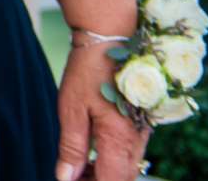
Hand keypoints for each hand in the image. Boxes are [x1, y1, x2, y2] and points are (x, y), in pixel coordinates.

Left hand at [56, 39, 148, 180]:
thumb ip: (72, 147)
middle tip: (71, 175)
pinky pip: (128, 155)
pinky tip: (91, 153)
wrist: (111, 41)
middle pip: (121, 179)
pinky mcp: (139, 126)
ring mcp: (141, 134)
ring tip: (78, 167)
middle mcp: (136, 142)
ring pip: (126, 169)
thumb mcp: (71, 109)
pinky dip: (111, 161)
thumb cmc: (88, 72)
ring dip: (104, 173)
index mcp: (119, 140)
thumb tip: (66, 178)